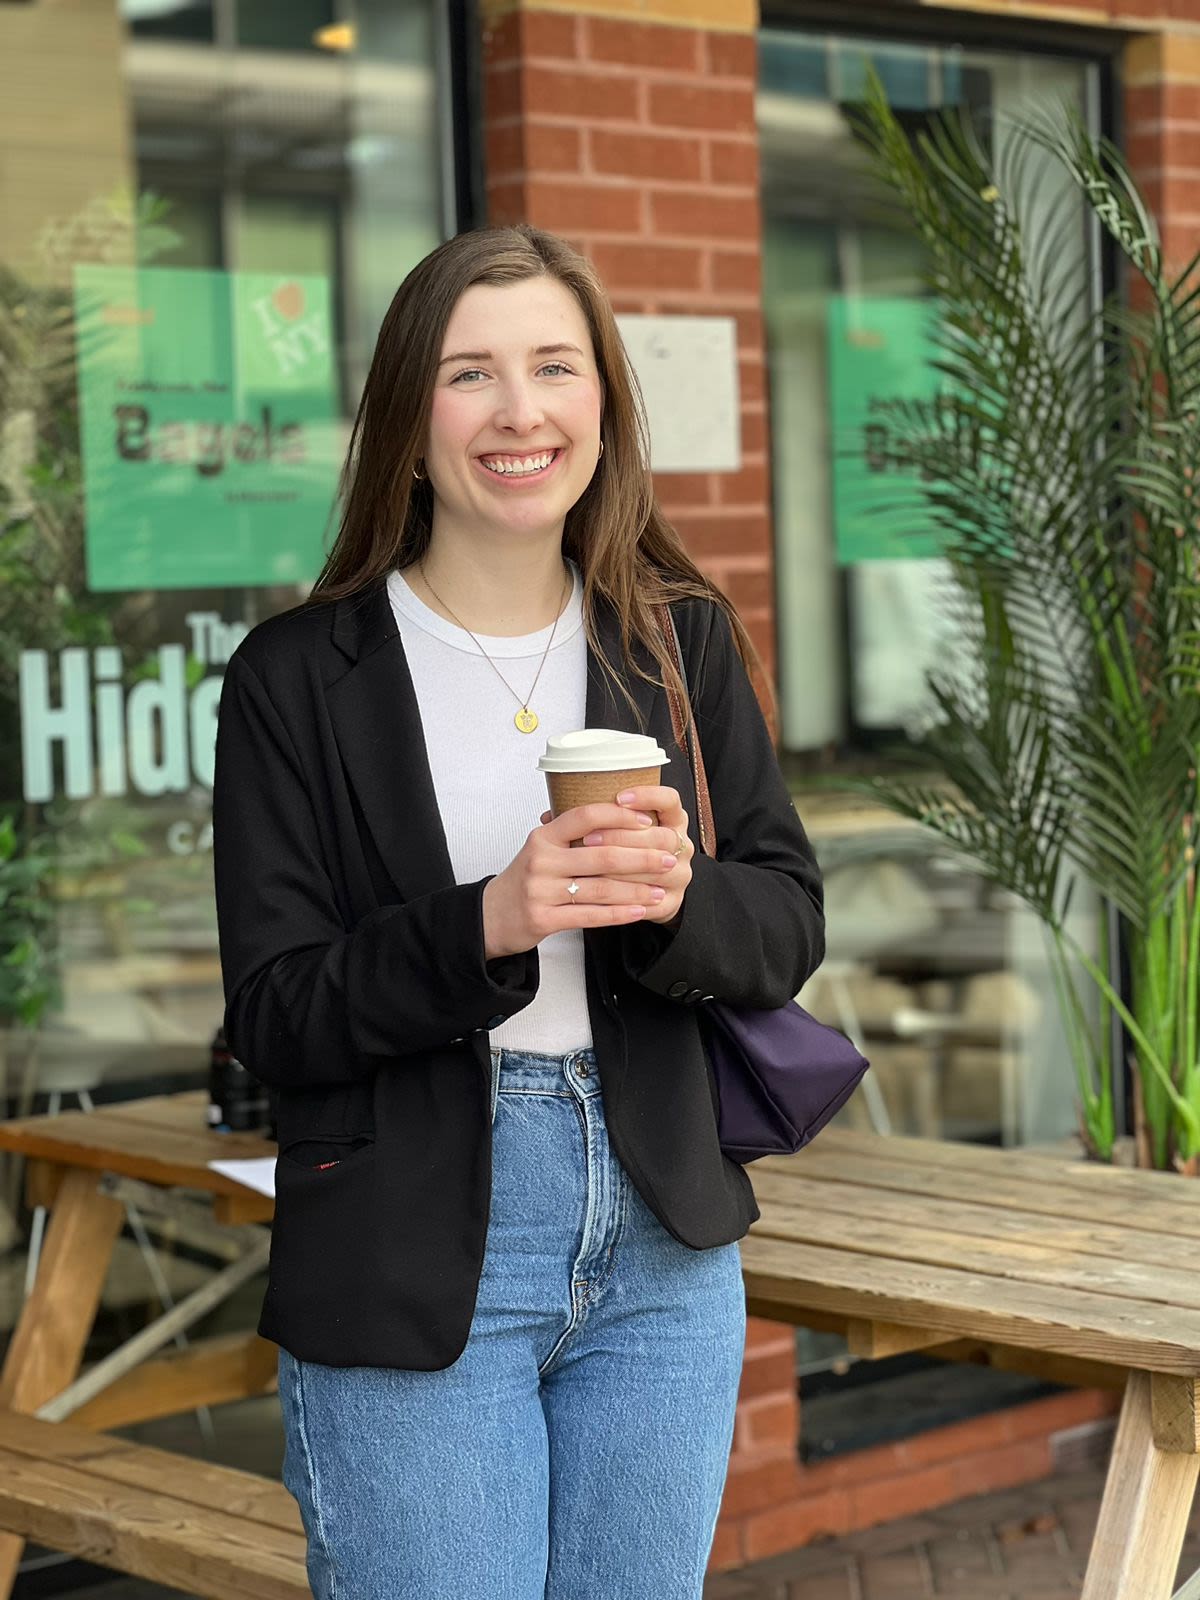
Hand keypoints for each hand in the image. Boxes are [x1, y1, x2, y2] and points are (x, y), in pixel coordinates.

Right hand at [482, 802, 681, 959]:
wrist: (490, 915)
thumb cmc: (524, 879)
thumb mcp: (541, 848)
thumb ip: (572, 834)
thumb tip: (620, 815)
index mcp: (543, 836)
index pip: (585, 816)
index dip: (620, 816)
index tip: (648, 821)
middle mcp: (541, 860)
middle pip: (601, 854)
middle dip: (642, 856)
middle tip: (669, 857)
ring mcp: (540, 890)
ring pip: (600, 888)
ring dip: (636, 890)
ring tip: (660, 889)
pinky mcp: (543, 919)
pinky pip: (590, 916)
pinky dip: (619, 914)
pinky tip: (639, 911)